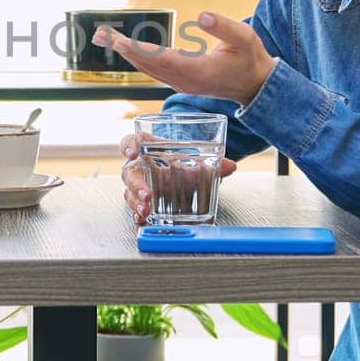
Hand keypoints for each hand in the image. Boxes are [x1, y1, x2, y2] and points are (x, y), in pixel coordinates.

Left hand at [93, 11, 276, 105]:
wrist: (255, 84)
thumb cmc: (250, 58)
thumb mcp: (244, 38)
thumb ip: (224, 27)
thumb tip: (201, 16)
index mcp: (198, 72)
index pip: (161, 59)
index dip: (138, 49)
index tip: (118, 40)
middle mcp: (184, 81)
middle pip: (147, 64)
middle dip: (122, 48)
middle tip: (99, 34)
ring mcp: (181, 83)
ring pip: (146, 67)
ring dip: (125, 52)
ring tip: (104, 37)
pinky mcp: (180, 81)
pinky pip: (152, 69)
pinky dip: (136, 56)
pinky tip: (124, 47)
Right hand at [118, 133, 237, 225]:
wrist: (185, 173)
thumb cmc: (183, 162)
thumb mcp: (195, 159)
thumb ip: (212, 162)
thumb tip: (230, 166)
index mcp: (148, 148)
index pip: (132, 142)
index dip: (129, 146)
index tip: (133, 152)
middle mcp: (140, 166)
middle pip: (129, 173)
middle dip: (136, 185)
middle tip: (147, 195)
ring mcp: (139, 185)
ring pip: (129, 193)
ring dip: (136, 203)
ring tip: (146, 210)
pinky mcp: (142, 201)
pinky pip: (135, 208)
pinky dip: (138, 214)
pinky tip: (143, 219)